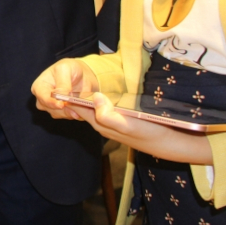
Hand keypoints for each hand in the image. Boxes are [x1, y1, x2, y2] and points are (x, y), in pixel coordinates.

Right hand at [31, 58, 98, 118]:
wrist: (82, 75)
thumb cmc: (70, 68)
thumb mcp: (65, 69)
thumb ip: (62, 82)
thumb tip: (61, 96)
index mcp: (39, 86)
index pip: (42, 97)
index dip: (51, 102)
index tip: (61, 105)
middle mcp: (43, 98)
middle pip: (50, 108)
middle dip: (63, 109)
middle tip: (75, 110)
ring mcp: (52, 107)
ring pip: (59, 114)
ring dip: (70, 112)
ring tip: (81, 107)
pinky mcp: (63, 112)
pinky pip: (68, 116)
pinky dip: (75, 113)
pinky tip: (81, 109)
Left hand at [70, 94, 213, 164]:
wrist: (169, 144)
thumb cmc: (149, 132)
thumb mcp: (128, 124)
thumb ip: (108, 114)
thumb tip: (94, 97)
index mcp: (100, 122)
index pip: (77, 107)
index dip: (66, 96)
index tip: (57, 83)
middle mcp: (102, 124)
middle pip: (81, 109)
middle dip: (70, 97)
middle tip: (61, 80)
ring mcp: (111, 124)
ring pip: (91, 109)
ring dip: (83, 98)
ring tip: (73, 84)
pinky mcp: (120, 122)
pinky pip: (102, 110)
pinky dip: (96, 102)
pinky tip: (98, 95)